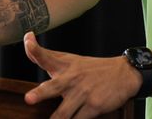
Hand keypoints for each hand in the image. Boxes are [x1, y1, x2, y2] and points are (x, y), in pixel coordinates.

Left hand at [23, 32, 140, 118]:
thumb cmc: (91, 68)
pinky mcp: (94, 106)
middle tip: (29, 99)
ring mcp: (83, 93)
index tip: (28, 41)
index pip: (46, 56)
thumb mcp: (70, 60)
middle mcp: (72, 79)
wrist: (124, 74)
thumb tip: (27, 40)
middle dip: (40, 93)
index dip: (35, 49)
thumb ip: (47, 56)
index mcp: (65, 66)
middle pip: (53, 86)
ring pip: (64, 113)